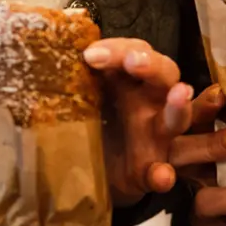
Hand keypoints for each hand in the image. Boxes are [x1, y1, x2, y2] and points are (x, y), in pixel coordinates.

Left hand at [82, 38, 193, 205]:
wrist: (87, 172)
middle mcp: (148, 103)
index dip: (119, 48)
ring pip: (176, 119)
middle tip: (133, 62)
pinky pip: (162, 173)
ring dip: (179, 107)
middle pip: (164, 74)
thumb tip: (47, 49)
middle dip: (151, 64)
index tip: (91, 54)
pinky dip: (163, 174)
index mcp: (128, 80)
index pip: (135, 51)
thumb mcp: (79, 97)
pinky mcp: (150, 172)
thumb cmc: (87, 122)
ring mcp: (155, 138)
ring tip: (179, 94)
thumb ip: (70, 77)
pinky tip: (161, 176)